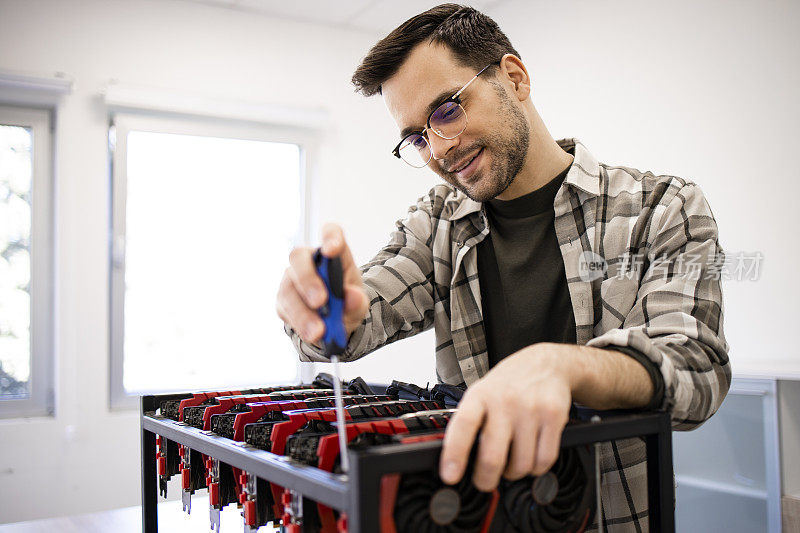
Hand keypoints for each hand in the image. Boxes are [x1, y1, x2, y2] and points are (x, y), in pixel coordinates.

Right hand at [276, 223, 368, 346]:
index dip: (330, 238)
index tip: (331, 250)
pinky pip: (284, 309)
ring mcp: (291, 279)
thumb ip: (357, 301)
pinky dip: (298, 323)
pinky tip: (310, 333)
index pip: (330, 233)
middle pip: (299, 258)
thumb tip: (353, 297)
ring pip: (288, 288)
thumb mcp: (358, 304)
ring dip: (302, 311)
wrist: (334, 321)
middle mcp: (308, 261)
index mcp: (333, 254)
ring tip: (318, 331)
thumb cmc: (346, 302)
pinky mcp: (282, 300)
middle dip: (308, 280)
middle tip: (320, 301)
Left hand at [438, 343, 575, 491]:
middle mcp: (505, 401)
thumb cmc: (508, 384)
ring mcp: (531, 409)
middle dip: (485, 479)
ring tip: (511, 462)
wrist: (545, 364)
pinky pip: (544, 460)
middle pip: (493, 456)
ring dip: (514, 473)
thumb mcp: (481, 393)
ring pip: (521, 464)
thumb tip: (456, 460)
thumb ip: (470, 422)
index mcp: (480, 396)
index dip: (455, 454)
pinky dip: (536, 468)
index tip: (450, 476)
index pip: (463, 425)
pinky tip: (531, 457)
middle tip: (484, 482)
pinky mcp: (554, 416)